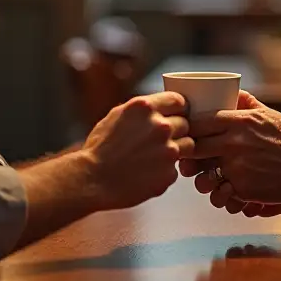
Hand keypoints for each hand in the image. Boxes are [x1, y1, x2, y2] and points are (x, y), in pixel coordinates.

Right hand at [82, 91, 191, 209]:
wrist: (92, 180)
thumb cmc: (100, 148)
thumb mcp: (116, 116)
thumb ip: (142, 111)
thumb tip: (160, 107)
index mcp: (145, 108)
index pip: (178, 100)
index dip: (177, 109)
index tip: (174, 115)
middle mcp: (160, 126)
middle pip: (185, 124)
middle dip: (176, 131)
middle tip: (158, 142)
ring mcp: (168, 150)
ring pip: (188, 145)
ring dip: (176, 150)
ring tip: (154, 157)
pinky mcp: (169, 173)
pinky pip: (176, 168)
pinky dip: (165, 170)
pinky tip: (147, 173)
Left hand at [183, 91, 280, 211]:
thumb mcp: (268, 114)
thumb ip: (247, 102)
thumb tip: (232, 91)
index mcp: (237, 122)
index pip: (197, 123)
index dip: (186, 129)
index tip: (185, 133)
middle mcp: (233, 144)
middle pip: (193, 150)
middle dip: (187, 155)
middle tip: (189, 158)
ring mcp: (236, 168)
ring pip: (200, 177)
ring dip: (200, 179)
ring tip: (206, 177)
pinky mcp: (242, 189)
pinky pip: (220, 194)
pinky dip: (220, 194)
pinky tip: (226, 189)